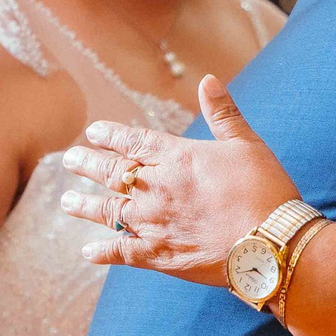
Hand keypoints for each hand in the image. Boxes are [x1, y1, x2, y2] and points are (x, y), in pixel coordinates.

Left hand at [63, 77, 301, 282]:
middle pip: (112, 172)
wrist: (269, 242)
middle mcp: (156, 188)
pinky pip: (121, 252)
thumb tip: (208, 80)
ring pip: (108, 210)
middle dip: (88, 164)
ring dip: (85, 205)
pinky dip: (102, 252)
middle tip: (68, 160)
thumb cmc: (264, 191)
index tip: (93, 132)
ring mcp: (153, 223)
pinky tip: (86, 252)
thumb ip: (223, 112)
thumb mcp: (246, 144)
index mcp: (176, 158)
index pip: (132, 141)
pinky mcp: (158, 255)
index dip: (110, 135)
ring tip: (67, 201)